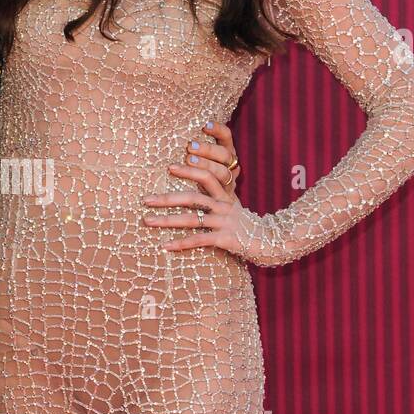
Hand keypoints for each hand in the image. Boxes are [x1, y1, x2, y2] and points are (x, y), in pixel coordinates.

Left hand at [141, 119, 260, 256]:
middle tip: (145, 199)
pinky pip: (199, 240)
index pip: (207, 176)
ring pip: (192, 219)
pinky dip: (181, 243)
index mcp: (224, 195)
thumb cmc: (244, 223)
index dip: (190, 170)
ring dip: (166, 220)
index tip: (170, 167)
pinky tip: (165, 246)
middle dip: (166, 198)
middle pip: (192, 198)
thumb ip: (216, 195)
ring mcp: (223, 222)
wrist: (268, 240)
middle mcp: (223, 206)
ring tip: (147, 220)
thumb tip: (196, 184)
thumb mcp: (231, 205)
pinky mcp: (224, 239)